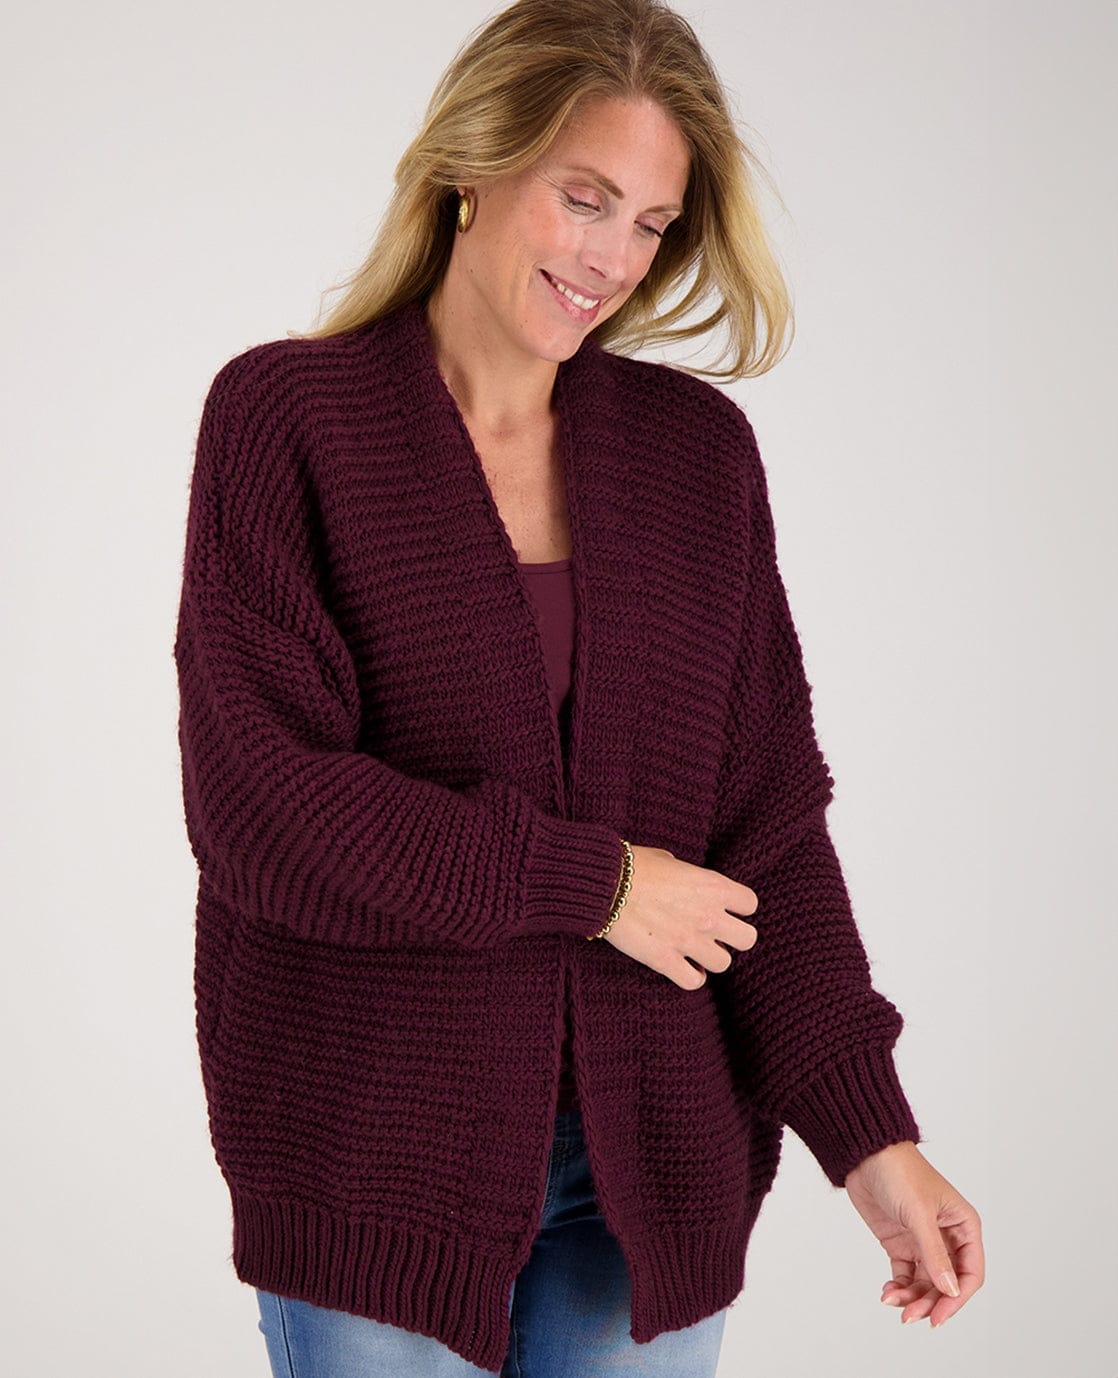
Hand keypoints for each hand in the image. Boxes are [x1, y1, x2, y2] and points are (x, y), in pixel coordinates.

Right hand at [602, 845, 758, 988]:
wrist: (604, 885)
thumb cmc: (633, 866)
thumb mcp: (670, 860)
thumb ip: (689, 876)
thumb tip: (686, 882)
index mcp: (713, 886)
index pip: (750, 904)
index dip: (738, 907)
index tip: (725, 908)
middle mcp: (708, 916)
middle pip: (747, 939)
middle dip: (733, 937)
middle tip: (715, 934)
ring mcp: (689, 941)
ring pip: (724, 963)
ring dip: (710, 957)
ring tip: (695, 951)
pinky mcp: (667, 961)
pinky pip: (695, 981)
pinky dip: (691, 977)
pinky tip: (682, 967)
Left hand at [844, 1140, 984, 1327]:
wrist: (864, 1154)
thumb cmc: (899, 1171)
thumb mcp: (919, 1214)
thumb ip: (934, 1254)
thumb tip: (949, 1290)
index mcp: (963, 1226)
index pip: (970, 1273)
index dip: (957, 1298)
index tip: (938, 1316)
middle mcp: (946, 1237)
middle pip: (946, 1284)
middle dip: (930, 1302)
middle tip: (911, 1316)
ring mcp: (922, 1241)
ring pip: (925, 1283)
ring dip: (912, 1297)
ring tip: (893, 1301)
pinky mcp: (900, 1243)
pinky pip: (905, 1275)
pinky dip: (899, 1287)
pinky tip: (888, 1291)